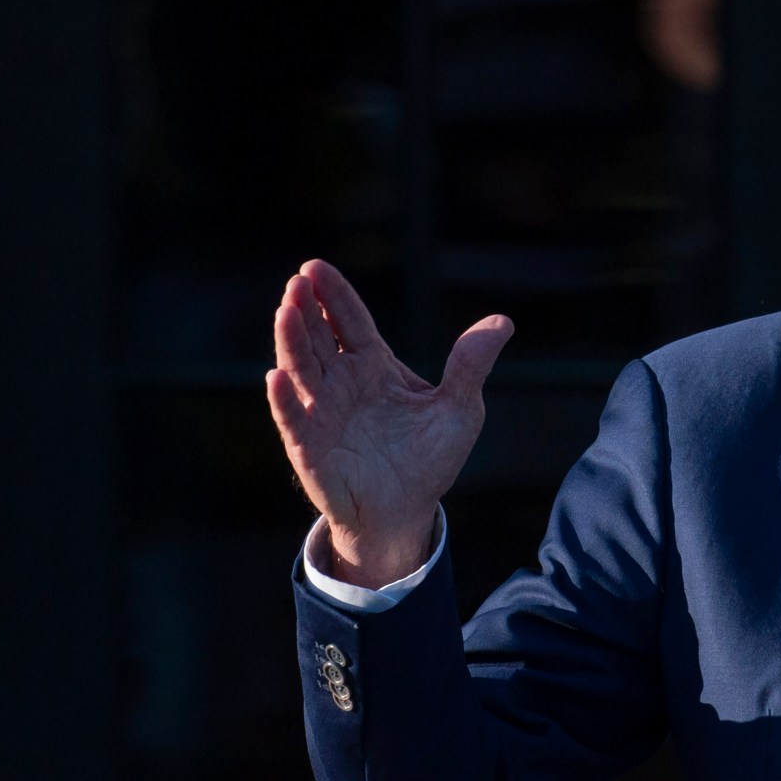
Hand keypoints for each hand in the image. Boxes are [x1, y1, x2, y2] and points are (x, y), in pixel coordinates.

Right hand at [264, 260, 513, 583]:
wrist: (407, 512)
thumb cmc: (429, 458)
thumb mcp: (459, 409)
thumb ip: (471, 365)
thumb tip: (503, 321)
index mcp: (372, 365)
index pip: (348, 320)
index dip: (333, 295)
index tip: (316, 268)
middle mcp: (340, 382)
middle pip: (317, 337)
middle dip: (305, 309)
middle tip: (298, 281)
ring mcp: (321, 413)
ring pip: (300, 369)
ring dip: (290, 342)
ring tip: (286, 312)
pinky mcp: (309, 448)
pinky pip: (293, 419)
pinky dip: (284, 400)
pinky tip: (278, 377)